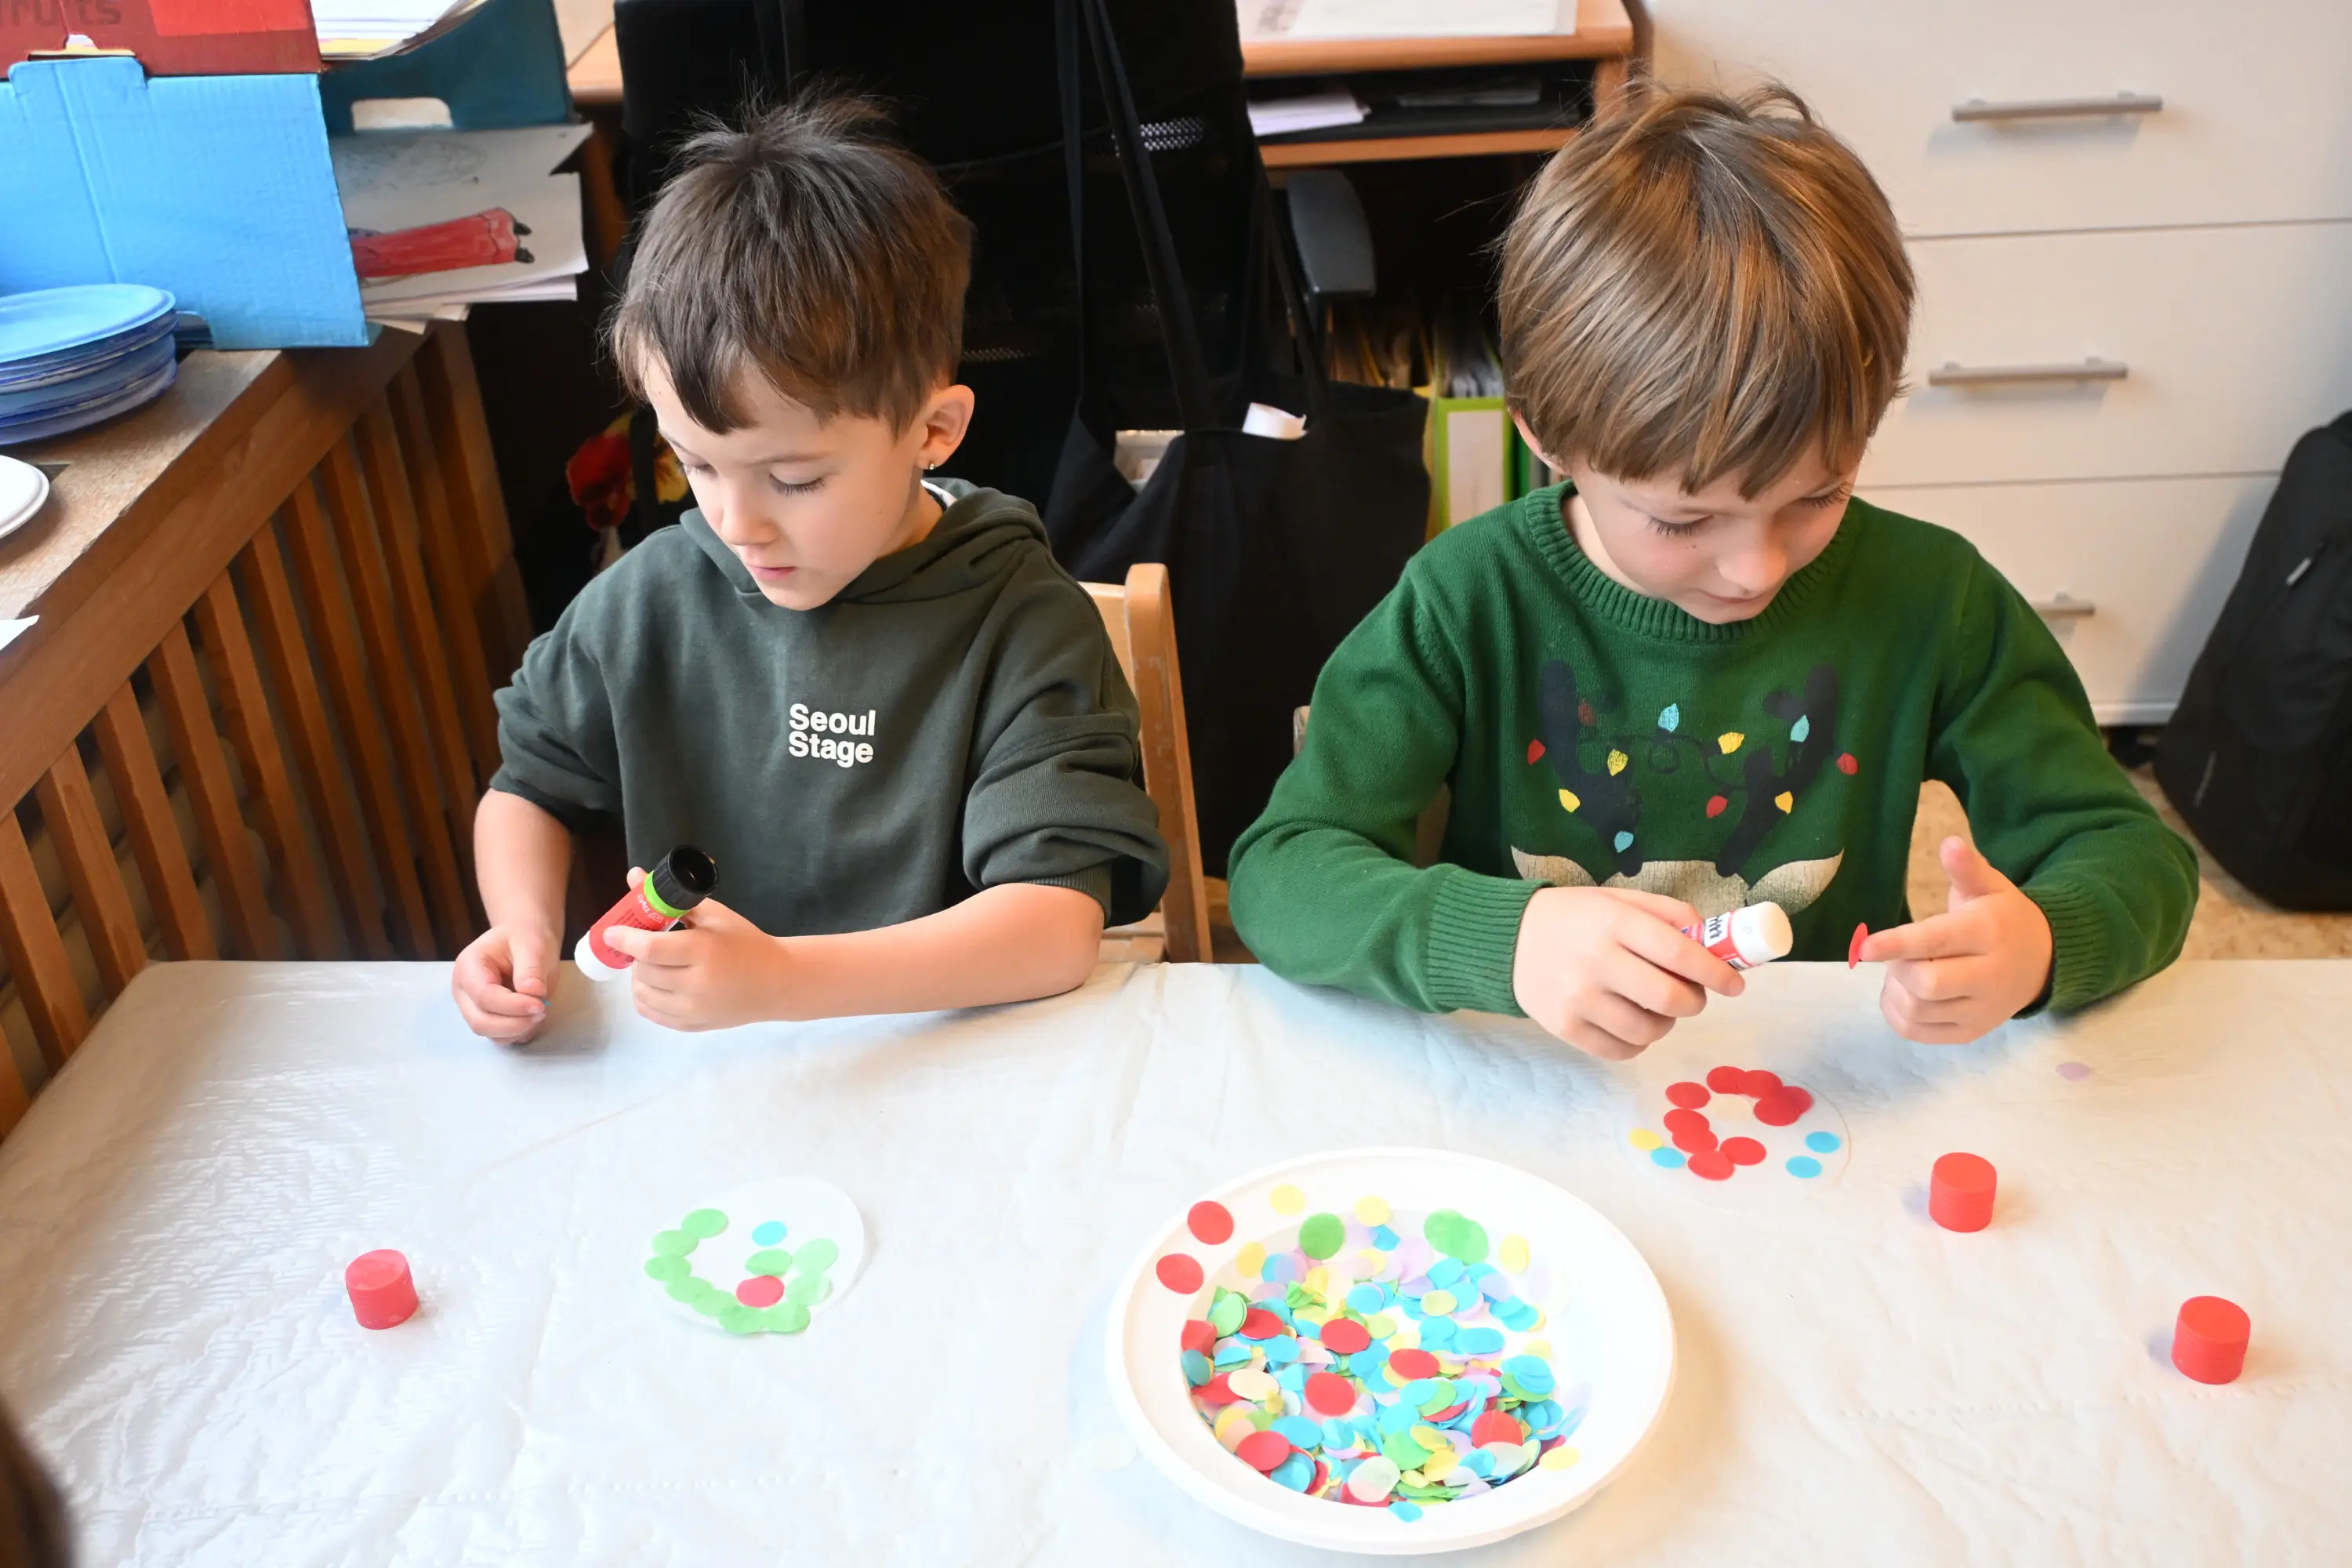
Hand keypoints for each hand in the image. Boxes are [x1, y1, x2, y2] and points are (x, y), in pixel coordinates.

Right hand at [452, 921, 557, 1042]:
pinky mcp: (486, 1018)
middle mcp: (464, 990)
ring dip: (518, 1030)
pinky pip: (499, 1037)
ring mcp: (472, 1007)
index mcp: (469, 966)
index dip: (513, 1006)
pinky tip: (532, 1017)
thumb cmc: (526, 938)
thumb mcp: (533, 944)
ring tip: (540, 1011)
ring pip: (489, 1033)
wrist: (525, 940)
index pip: (484, 995)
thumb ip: (531, 968)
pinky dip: (518, 1033)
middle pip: (480, 1021)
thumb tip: (533, 992)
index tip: (540, 1005)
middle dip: (514, 1023)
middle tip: (542, 1012)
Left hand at [600, 876, 783, 1030]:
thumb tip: (633, 876)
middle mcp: (696, 985)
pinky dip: (645, 996)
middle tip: (645, 944)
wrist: (775, 982)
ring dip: (640, 976)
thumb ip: (672, 901)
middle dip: (637, 955)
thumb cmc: (745, 943)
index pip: (650, 948)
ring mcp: (692, 1010)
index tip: (611, 932)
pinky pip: (650, 1012)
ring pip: (642, 993)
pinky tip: (657, 983)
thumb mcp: (715, 916)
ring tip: (654, 964)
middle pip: (643, 971)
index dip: (625, 939)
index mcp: (704, 952)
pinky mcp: (690, 1026)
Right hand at [1511, 886, 1745, 1060]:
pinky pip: (1621, 1051)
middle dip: (1693, 1002)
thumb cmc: (1576, 918)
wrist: (1508, 939)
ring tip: (1654, 1008)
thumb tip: (1715, 946)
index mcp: (1615, 922)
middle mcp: (1596, 960)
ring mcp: (1578, 998)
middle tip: (1691, 996)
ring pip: (1648, 1031)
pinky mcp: (1564, 1027)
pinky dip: (1638, 1043)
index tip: (1734, 984)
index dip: (1716, 973)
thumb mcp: (1620, 899)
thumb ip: (1669, 914)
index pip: (1680, 952)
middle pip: (1669, 998)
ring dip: (1665, 1024)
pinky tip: (1631, 1024)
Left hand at [1860, 836, 2052, 1043]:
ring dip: (1896, 989)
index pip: (1937, 942)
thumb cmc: (2003, 918)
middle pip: (1926, 983)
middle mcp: (1989, 977)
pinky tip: (1904, 992)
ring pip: (1917, 1010)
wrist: (2044, 962)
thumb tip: (1950, 843)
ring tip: (1907, 969)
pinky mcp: (1971, 1033)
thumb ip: (1967, 869)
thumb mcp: (1991, 887)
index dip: (1897, 944)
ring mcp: (1981, 1011)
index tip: (1864, 947)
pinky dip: (1896, 1013)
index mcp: (1988, 934)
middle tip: (1901, 954)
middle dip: (1899, 967)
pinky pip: (1916, 1032)